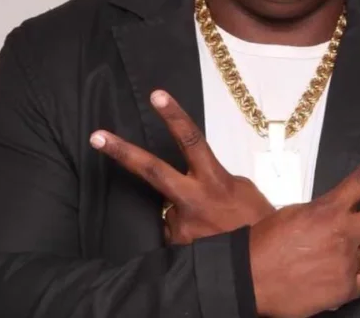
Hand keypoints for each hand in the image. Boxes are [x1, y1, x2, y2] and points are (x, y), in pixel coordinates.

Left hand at [89, 89, 274, 244]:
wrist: (263, 264)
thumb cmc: (258, 223)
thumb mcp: (243, 190)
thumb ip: (214, 179)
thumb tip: (195, 179)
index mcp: (214, 180)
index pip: (191, 140)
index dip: (173, 116)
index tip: (157, 95)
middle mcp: (192, 200)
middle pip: (151, 170)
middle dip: (122, 152)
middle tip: (96, 137)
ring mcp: (181, 225)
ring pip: (170, 209)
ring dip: (187, 215)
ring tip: (214, 231)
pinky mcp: (176, 247)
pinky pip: (175, 233)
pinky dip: (188, 235)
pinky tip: (207, 242)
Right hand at [249, 138, 359, 317]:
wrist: (249, 278)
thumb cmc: (264, 244)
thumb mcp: (295, 216)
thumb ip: (324, 215)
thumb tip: (338, 219)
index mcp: (328, 209)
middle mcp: (343, 233)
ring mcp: (347, 261)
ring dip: (350, 256)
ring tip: (318, 262)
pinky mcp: (345, 288)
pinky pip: (359, 280)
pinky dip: (347, 280)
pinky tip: (324, 280)